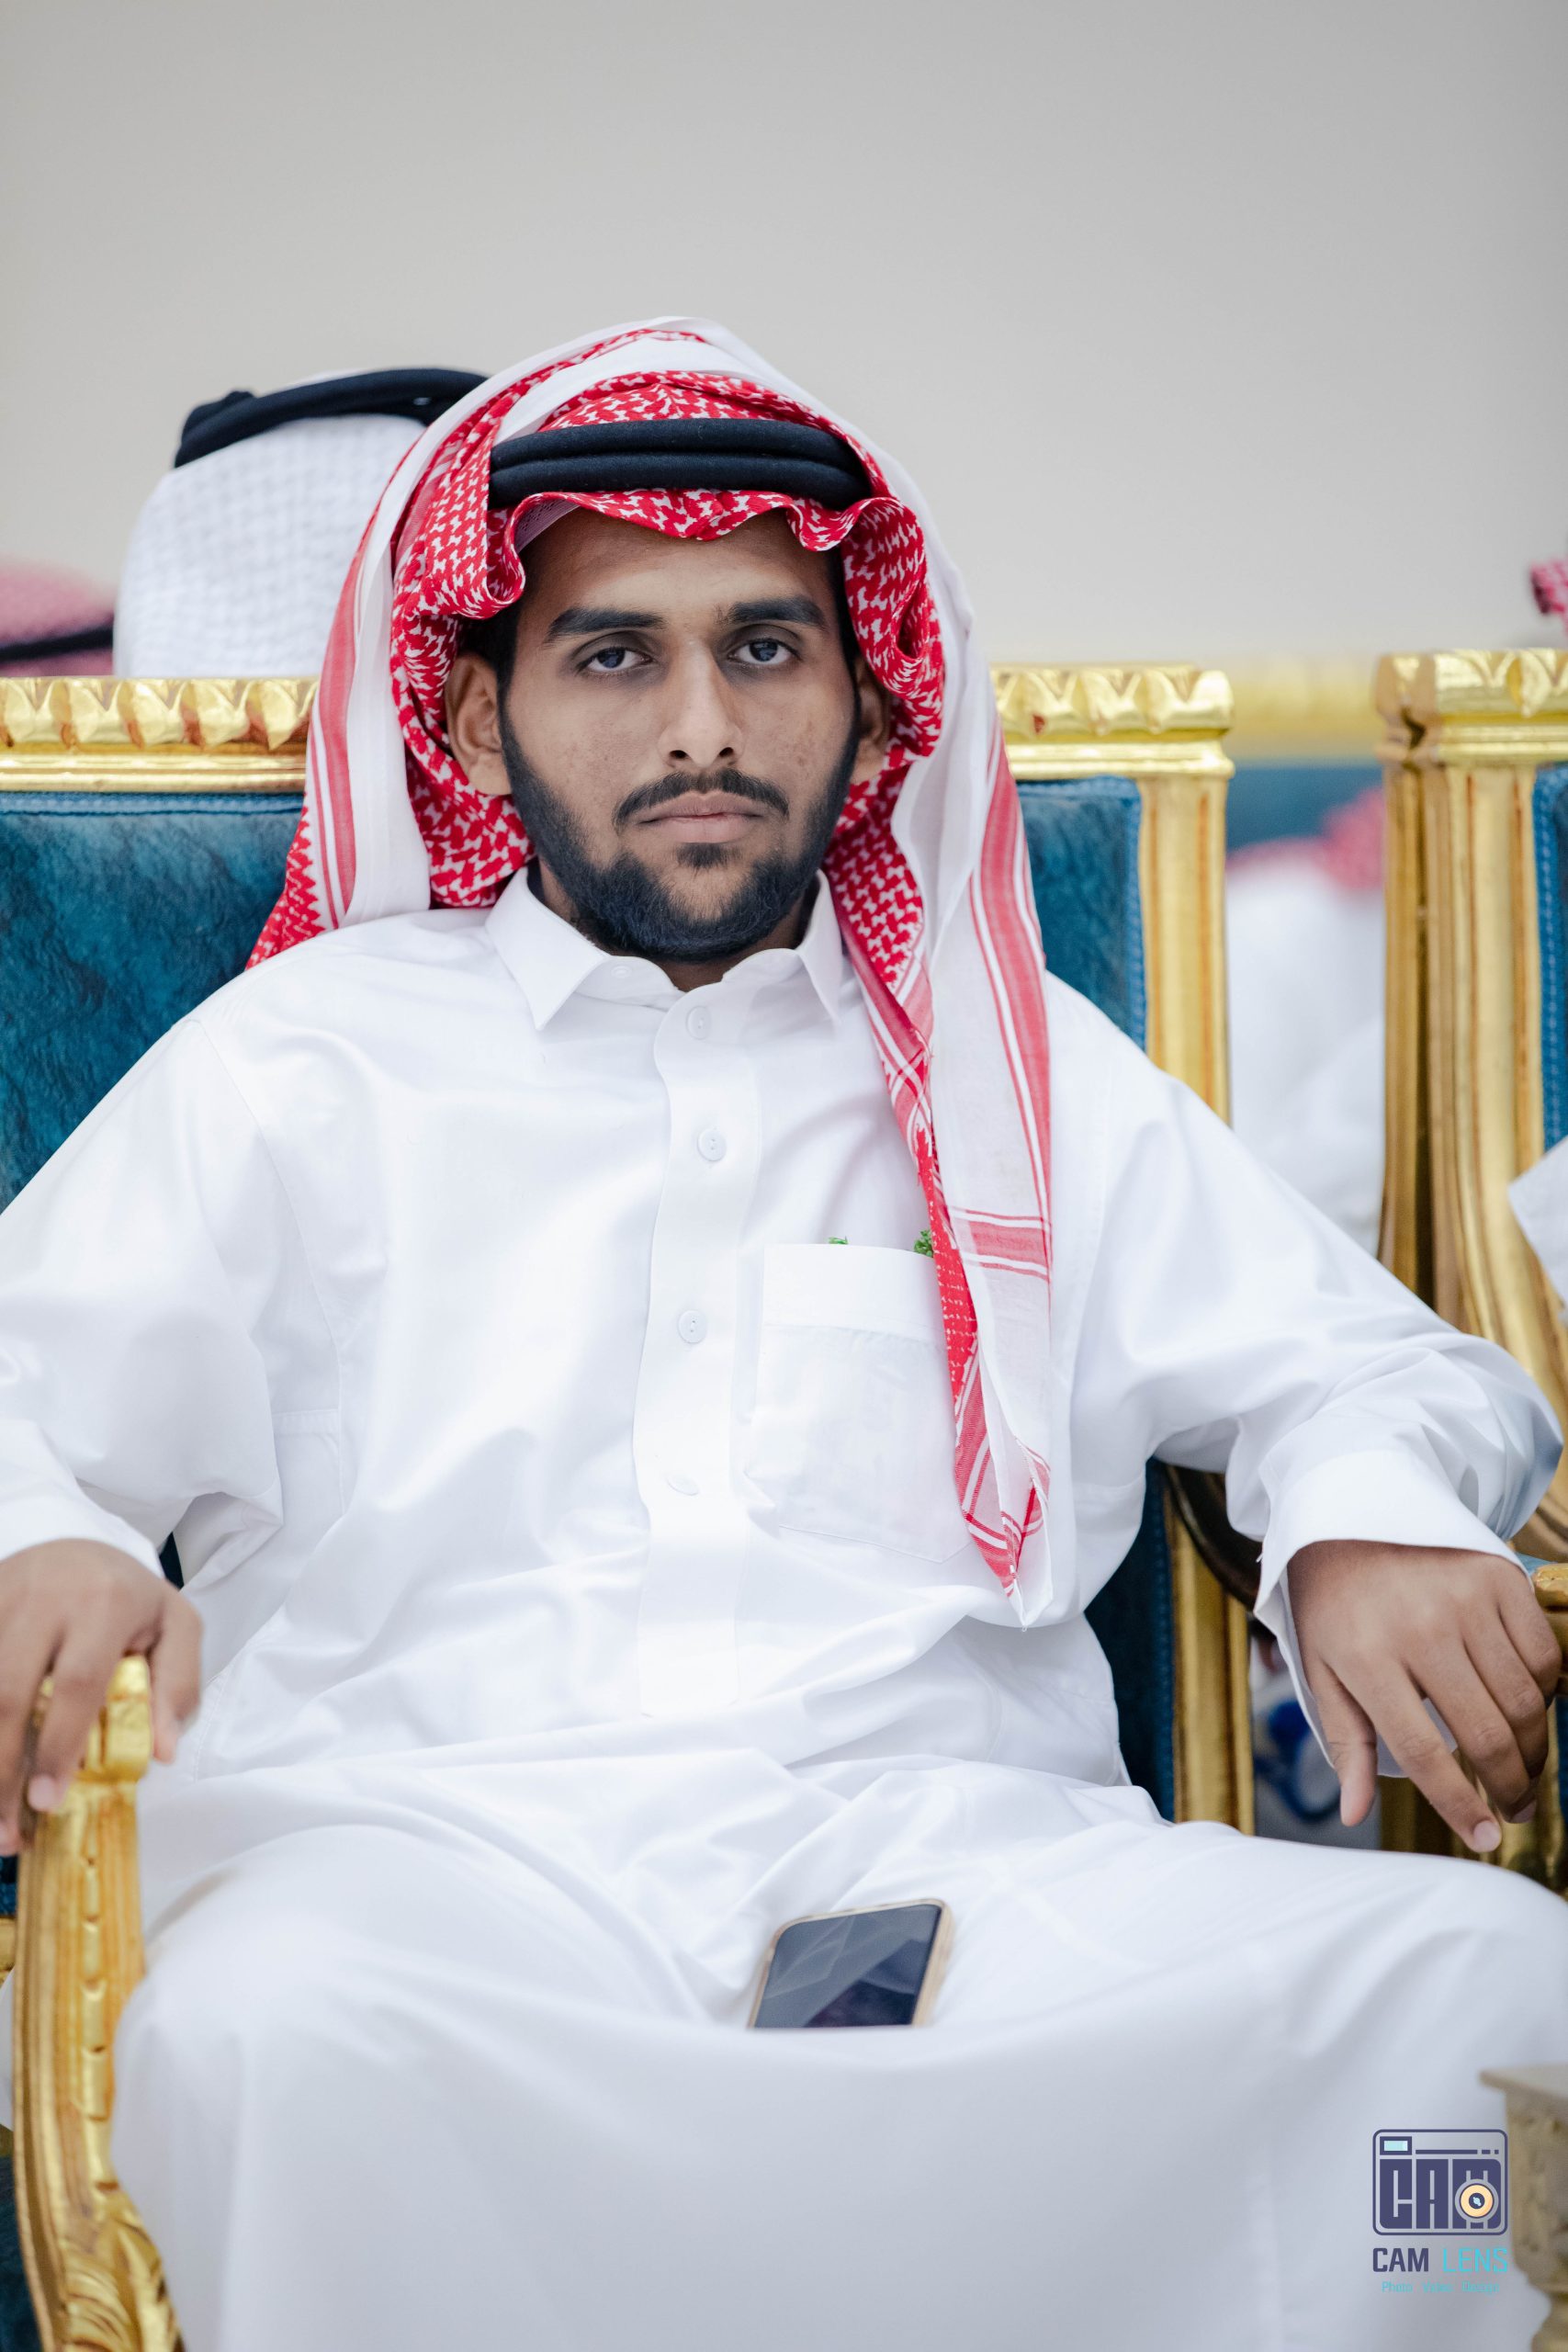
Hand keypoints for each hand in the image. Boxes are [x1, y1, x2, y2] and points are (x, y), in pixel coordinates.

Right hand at [0, 1539, 200, 1853]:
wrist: (75, 1543)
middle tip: (6, 1830)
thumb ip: (178, 1684)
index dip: (61, 1746)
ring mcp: (2, 1601)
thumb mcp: (175, 1626)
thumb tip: (163, 1752)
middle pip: (9, 1693)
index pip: (78, 1683)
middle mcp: (46, 1599)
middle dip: (2, 1768)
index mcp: (105, 1604)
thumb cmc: (129, 1596)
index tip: (48, 1801)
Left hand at [1288, 1541, 1561, 1851]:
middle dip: (1508, 1786)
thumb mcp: (1322, 1668)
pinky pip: (1543, 1656)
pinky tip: (1529, 1710)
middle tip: (1514, 1809)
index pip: (1424, 1752)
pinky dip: (1545, 1693)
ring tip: (1524, 1769)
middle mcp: (1420, 1629)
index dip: (1459, 1805)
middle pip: (1485, 1732)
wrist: (1353, 1513)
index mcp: (1367, 1658)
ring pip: (1523, 1701)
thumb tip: (1355, 1812)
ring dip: (1533, 1748)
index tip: (1484, 1839)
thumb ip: (1347, 1740)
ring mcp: (1465, 1600)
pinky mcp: (1500, 1578)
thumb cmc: (1334, 1602)